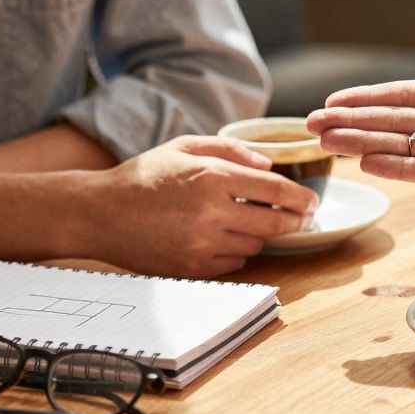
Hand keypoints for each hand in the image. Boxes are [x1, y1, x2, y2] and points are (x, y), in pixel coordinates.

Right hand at [80, 135, 319, 277]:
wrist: (101, 214)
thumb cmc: (144, 175)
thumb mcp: (185, 146)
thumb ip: (231, 149)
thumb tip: (268, 163)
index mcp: (212, 177)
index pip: (276, 190)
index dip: (302, 198)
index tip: (313, 201)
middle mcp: (212, 213)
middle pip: (276, 223)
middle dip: (296, 220)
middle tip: (303, 218)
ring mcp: (203, 244)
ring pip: (256, 243)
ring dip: (260, 232)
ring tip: (247, 220)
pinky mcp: (193, 267)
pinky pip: (234, 262)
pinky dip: (236, 251)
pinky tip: (222, 236)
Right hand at [307, 0, 414, 199]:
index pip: (409, 94)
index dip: (371, 97)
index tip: (334, 100)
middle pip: (398, 122)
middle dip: (354, 123)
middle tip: (311, 125)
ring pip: (407, 148)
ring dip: (366, 145)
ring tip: (326, 144)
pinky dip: (402, 168)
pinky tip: (370, 163)